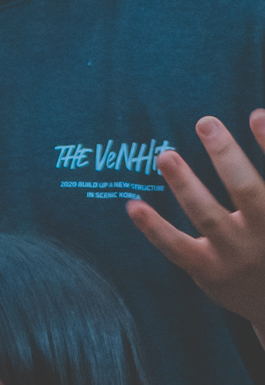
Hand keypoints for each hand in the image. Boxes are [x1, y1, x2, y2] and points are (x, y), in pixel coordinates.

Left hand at [129, 111, 264, 335]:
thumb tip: (256, 118)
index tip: (255, 113)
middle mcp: (264, 235)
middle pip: (246, 190)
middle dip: (226, 155)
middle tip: (205, 121)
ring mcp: (235, 255)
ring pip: (206, 216)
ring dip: (184, 184)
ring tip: (165, 155)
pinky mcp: (208, 271)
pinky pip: (175, 247)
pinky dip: (152, 227)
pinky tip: (133, 205)